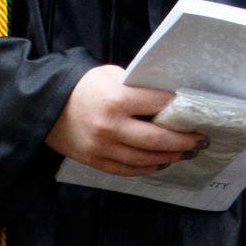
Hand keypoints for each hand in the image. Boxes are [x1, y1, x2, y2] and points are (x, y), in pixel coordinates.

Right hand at [46, 65, 202, 175]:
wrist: (46, 105)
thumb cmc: (83, 86)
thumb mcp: (110, 75)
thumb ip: (137, 88)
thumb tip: (169, 99)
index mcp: (117, 98)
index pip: (159, 105)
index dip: (180, 108)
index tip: (196, 112)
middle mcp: (111, 126)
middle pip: (158, 138)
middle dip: (184, 140)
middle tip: (200, 140)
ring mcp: (103, 147)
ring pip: (146, 158)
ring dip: (170, 156)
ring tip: (185, 152)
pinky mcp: (95, 161)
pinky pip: (128, 169)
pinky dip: (148, 168)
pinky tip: (161, 162)